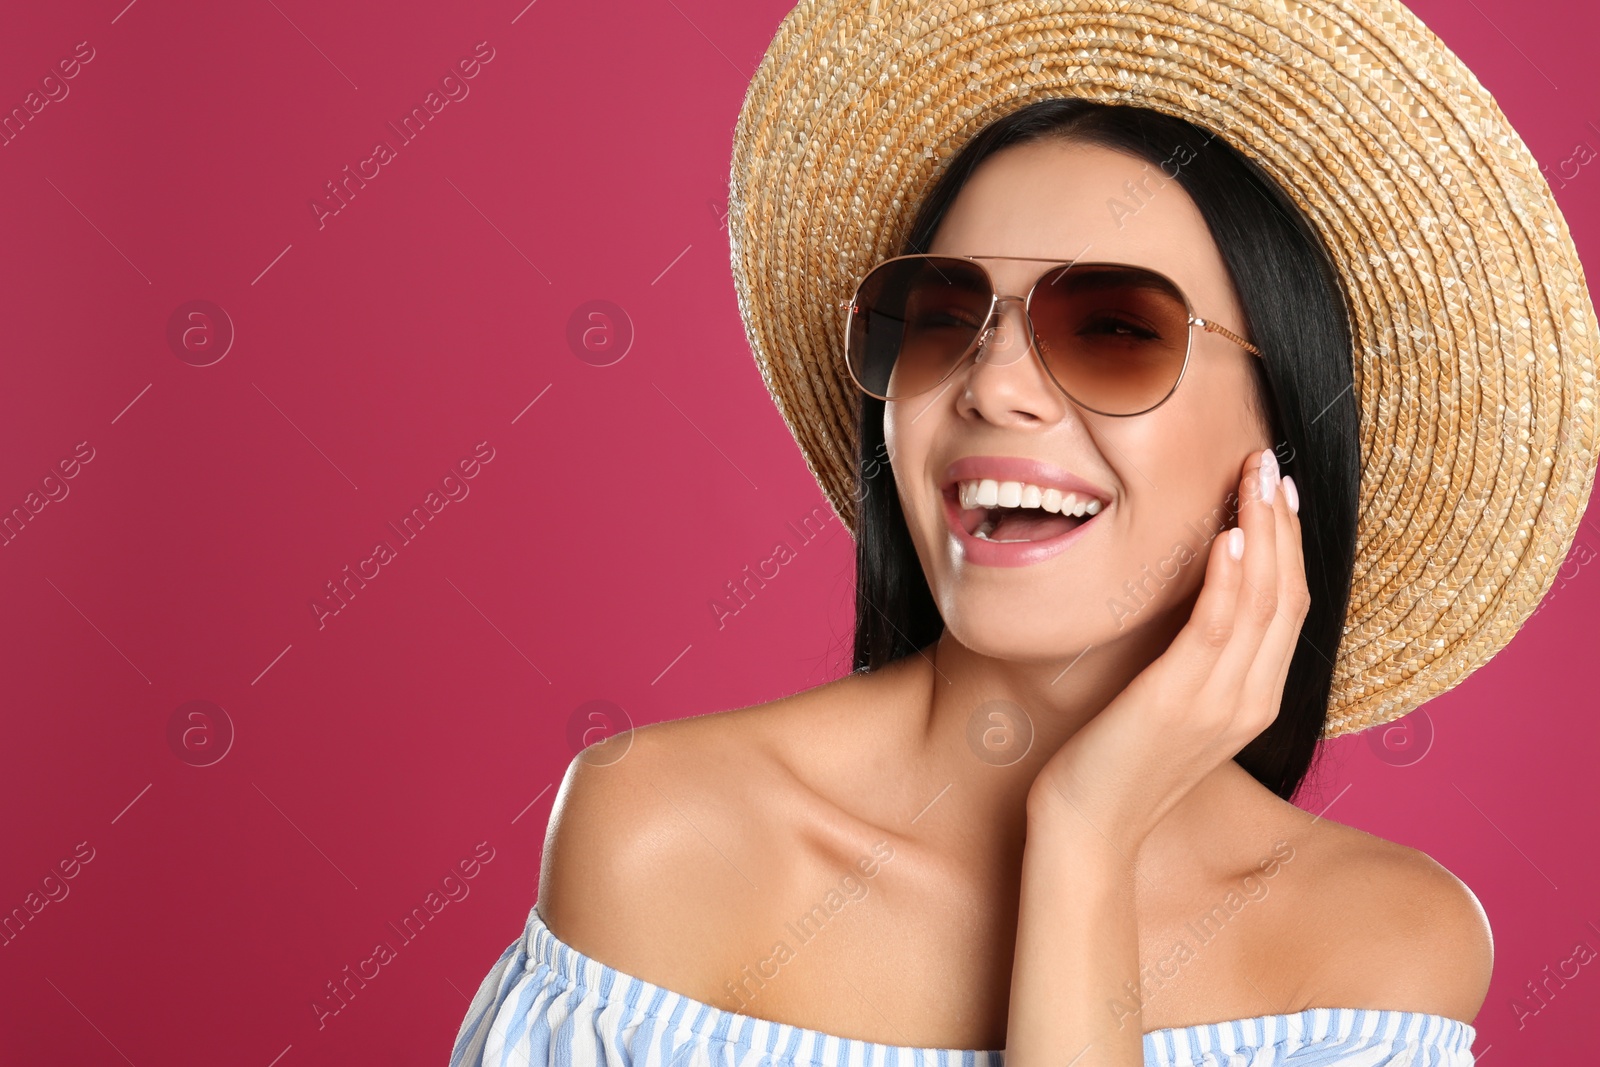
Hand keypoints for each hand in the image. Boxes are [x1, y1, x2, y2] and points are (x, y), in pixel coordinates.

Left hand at [1026, 447, 1309, 856]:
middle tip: (1270, 462)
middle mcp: (1250, 698)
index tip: (1277, 489)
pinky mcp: (1177, 702)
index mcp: (1254, 698)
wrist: (1088, 831)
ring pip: (1260, 601)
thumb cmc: (1115, 764)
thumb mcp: (1169, 706)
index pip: (1289, 605)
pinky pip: (1215, 629)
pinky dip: (1226, 579)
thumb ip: (1193, 661)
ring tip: (1255, 476)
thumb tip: (1189, 604)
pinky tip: (1228, 536)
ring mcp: (1219, 702)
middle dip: (1282, 522)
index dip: (1288, 543)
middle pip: (1287, 594)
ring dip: (1261, 531)